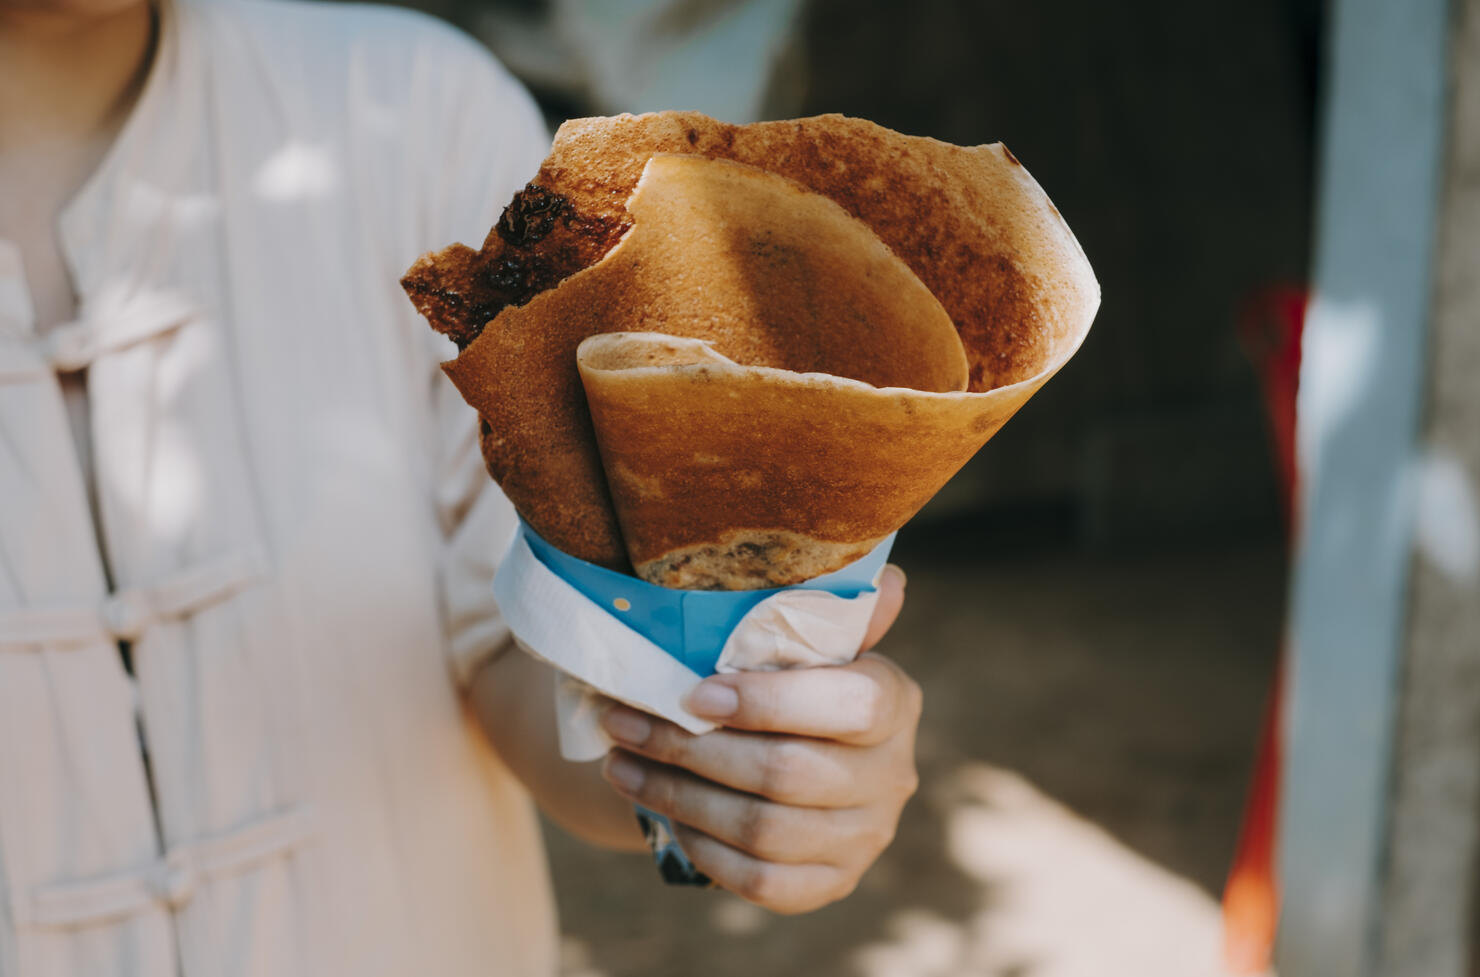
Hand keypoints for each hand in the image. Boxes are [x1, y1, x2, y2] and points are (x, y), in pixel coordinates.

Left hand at [599, 564, 919, 913]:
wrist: (794, 761)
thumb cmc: (793, 685)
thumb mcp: (808, 644)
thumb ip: (829, 616)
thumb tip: (887, 579)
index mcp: (895, 702)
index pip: (848, 706)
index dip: (769, 703)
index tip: (693, 695)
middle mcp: (893, 775)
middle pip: (787, 772)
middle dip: (691, 749)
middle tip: (623, 722)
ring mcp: (866, 837)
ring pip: (764, 830)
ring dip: (678, 797)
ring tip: (619, 764)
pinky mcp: (833, 884)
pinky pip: (761, 881)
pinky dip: (704, 849)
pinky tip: (663, 814)